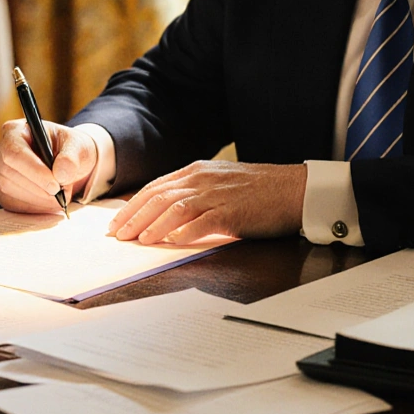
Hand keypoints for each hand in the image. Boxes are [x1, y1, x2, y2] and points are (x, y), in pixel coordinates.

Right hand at [0, 119, 97, 213]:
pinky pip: (11, 204)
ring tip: (60, 196)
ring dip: (37, 199)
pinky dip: (33, 207)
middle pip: (8, 173)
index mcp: (15, 131)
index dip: (33, 171)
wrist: (68, 164)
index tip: (55, 186)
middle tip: (62, 194)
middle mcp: (0, 150)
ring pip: (8, 190)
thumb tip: (60, 174)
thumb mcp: (78, 146)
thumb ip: (71, 157)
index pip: (14, 152)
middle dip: (38, 188)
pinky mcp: (1, 191)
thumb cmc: (70, 150)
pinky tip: (49, 203)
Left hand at [107, 161, 305, 243]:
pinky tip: (168, 241)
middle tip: (117, 235)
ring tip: (137, 240)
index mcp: (198, 171)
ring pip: (174, 207)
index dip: (133, 205)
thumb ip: (196, 193)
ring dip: (151, 225)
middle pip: (158, 196)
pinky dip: (182, 232)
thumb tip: (169, 213)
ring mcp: (217, 195)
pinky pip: (201, 221)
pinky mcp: (232, 212)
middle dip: (133, 217)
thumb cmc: (262, 190)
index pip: (156, 187)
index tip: (118, 221)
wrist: (296, 189)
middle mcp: (203, 179)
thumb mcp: (222, 183)